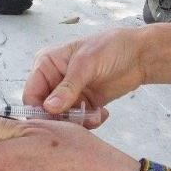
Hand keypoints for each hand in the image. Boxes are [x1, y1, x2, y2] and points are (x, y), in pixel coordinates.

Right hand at [21, 28, 147, 125]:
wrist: (139, 54)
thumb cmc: (109, 48)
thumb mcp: (86, 64)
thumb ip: (68, 87)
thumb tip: (48, 108)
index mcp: (46, 65)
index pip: (31, 94)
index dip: (38, 110)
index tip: (55, 122)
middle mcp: (53, 80)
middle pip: (45, 110)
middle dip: (62, 119)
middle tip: (82, 120)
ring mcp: (69, 93)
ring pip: (62, 118)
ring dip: (78, 122)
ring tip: (96, 116)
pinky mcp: (84, 103)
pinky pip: (79, 120)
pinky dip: (89, 121)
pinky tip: (103, 114)